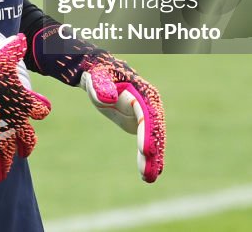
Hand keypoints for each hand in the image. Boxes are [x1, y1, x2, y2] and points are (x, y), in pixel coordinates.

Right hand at [0, 34, 50, 181]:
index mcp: (25, 103)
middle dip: (26, 147)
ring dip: (3, 166)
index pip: (41, 110)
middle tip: (24, 153)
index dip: (39, 109)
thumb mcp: (3, 58)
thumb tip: (22, 37)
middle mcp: (16, 122)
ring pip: (6, 156)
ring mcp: (1, 135)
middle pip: (28, 140)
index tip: (39, 111)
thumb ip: (14, 49)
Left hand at [80, 57, 164, 182]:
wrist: (100, 74)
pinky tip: (147, 174)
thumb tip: (109, 99)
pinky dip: (148, 158)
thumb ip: (101, 86)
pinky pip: (147, 143)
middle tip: (150, 174)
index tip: (146, 151)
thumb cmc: (98, 74)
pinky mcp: (140, 124)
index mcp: (143, 93)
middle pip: (154, 132)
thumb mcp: (97, 77)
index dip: (148, 134)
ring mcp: (147, 116)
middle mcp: (151, 105)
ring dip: (153, 160)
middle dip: (153, 152)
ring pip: (153, 140)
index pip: (148, 116)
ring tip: (149, 179)